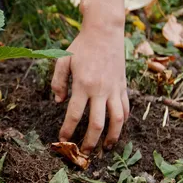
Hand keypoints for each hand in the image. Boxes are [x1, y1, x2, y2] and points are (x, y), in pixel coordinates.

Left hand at [51, 0, 129, 154]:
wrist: (104, 31)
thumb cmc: (81, 45)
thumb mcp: (63, 60)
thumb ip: (57, 81)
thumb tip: (59, 102)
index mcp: (83, 84)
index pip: (74, 114)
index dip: (68, 129)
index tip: (63, 138)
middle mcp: (100, 89)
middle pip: (97, 123)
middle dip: (90, 141)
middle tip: (84, 152)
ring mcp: (114, 89)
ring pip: (117, 120)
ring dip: (111, 137)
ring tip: (105, 148)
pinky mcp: (123, 86)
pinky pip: (125, 108)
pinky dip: (122, 121)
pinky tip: (117, 128)